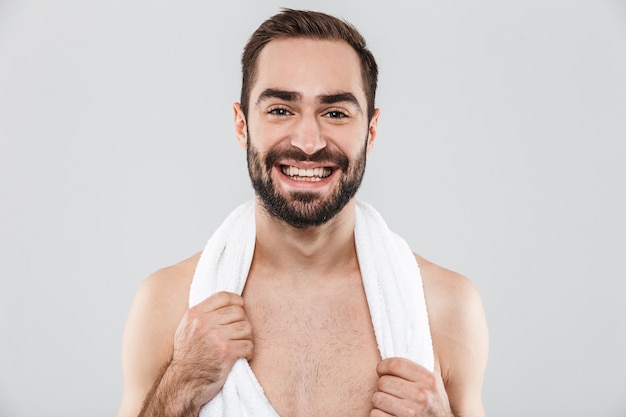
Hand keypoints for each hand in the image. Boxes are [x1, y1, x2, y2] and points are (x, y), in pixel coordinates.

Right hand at [169, 291, 253, 409]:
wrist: (182, 384)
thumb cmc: (187, 357)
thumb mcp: (186, 329)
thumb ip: (202, 314)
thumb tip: (226, 302)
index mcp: (194, 314)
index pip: (224, 296)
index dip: (236, 301)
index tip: (239, 310)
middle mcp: (204, 323)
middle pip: (238, 312)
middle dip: (242, 323)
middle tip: (237, 334)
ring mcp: (215, 338)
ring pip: (246, 327)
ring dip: (246, 338)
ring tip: (239, 345)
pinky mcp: (226, 353)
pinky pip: (249, 345)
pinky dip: (248, 352)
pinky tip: (241, 356)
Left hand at [371, 357, 451, 416]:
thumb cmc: (434, 406)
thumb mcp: (433, 385)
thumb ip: (418, 369)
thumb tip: (399, 340)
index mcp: (429, 380)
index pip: (395, 364)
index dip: (383, 366)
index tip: (382, 371)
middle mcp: (422, 395)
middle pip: (383, 382)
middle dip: (383, 387)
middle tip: (391, 391)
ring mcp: (411, 413)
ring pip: (377, 398)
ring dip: (380, 402)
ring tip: (392, 404)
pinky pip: (375, 414)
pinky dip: (379, 415)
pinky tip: (390, 415)